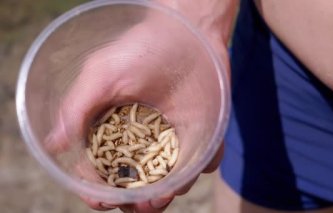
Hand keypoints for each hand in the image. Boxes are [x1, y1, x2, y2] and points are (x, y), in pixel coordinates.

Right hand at [46, 15, 227, 212]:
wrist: (188, 31)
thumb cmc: (142, 48)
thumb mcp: (103, 72)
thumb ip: (79, 105)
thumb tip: (54, 143)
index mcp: (112, 128)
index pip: (99, 169)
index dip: (95, 189)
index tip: (99, 200)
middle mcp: (142, 138)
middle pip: (134, 182)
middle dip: (134, 201)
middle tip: (140, 205)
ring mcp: (173, 137)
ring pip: (169, 180)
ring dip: (167, 194)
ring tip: (166, 193)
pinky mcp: (202, 132)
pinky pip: (203, 160)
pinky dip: (201, 169)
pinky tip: (197, 166)